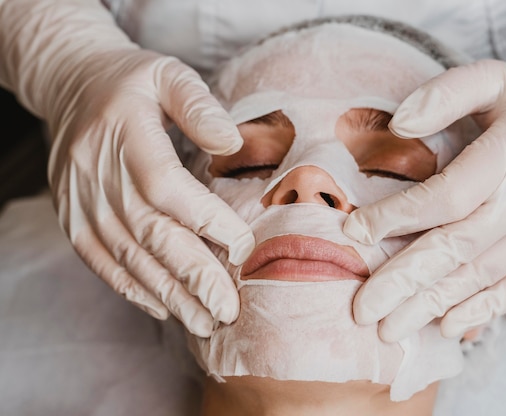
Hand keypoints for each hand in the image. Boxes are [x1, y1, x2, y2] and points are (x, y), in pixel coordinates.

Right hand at [48, 49, 254, 336]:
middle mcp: (98, 173)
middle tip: (228, 308)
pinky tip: (163, 309)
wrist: (72, 87)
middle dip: (193, 275)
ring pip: (129, 256)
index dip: (205, 220)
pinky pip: (101, 262)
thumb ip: (199, 106)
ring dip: (169, 293)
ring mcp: (81, 201)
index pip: (167, 187)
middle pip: (150, 232)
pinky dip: (132, 289)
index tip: (243, 248)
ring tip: (204, 322)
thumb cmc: (133, 83)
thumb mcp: (168, 74)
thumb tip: (232, 143)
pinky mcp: (74, 219)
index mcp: (126, 133)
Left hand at [345, 57, 505, 340]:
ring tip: (391, 329)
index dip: (397, 217)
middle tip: (363, 310)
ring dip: (434, 305)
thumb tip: (397, 126)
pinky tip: (446, 326)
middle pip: (460, 245)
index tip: (354, 233)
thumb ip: (444, 94)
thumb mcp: (491, 77)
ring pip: (484, 274)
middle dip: (405, 280)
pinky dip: (483, 310)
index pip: (447, 194)